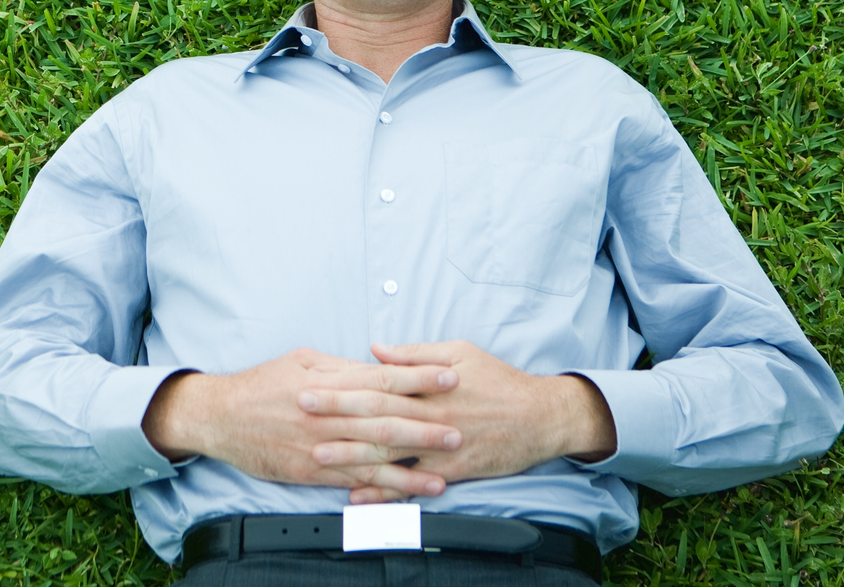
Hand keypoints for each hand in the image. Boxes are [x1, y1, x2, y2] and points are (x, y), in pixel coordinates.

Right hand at [142, 348, 460, 498]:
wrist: (222, 417)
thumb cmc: (262, 385)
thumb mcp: (302, 361)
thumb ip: (340, 367)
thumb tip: (374, 365)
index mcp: (329, 382)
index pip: (382, 379)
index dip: (418, 378)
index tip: (449, 376)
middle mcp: (328, 415)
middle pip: (385, 419)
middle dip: (426, 422)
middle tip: (460, 425)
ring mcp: (322, 446)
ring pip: (375, 454)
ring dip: (414, 461)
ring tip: (446, 464)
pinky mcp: (313, 472)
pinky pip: (355, 480)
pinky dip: (384, 487)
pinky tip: (407, 489)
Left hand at [300, 341, 617, 503]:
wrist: (541, 417)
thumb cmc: (499, 380)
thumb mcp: (460, 353)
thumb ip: (415, 354)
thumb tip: (375, 350)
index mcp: (430, 385)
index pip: (377, 385)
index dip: (341, 387)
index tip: (310, 385)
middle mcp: (432, 416)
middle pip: (376, 418)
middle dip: (336, 418)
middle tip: (302, 417)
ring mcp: (441, 446)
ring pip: (390, 454)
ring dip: (352, 457)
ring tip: (319, 456)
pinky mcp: (452, 471)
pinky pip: (413, 483)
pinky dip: (385, 491)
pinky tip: (360, 494)